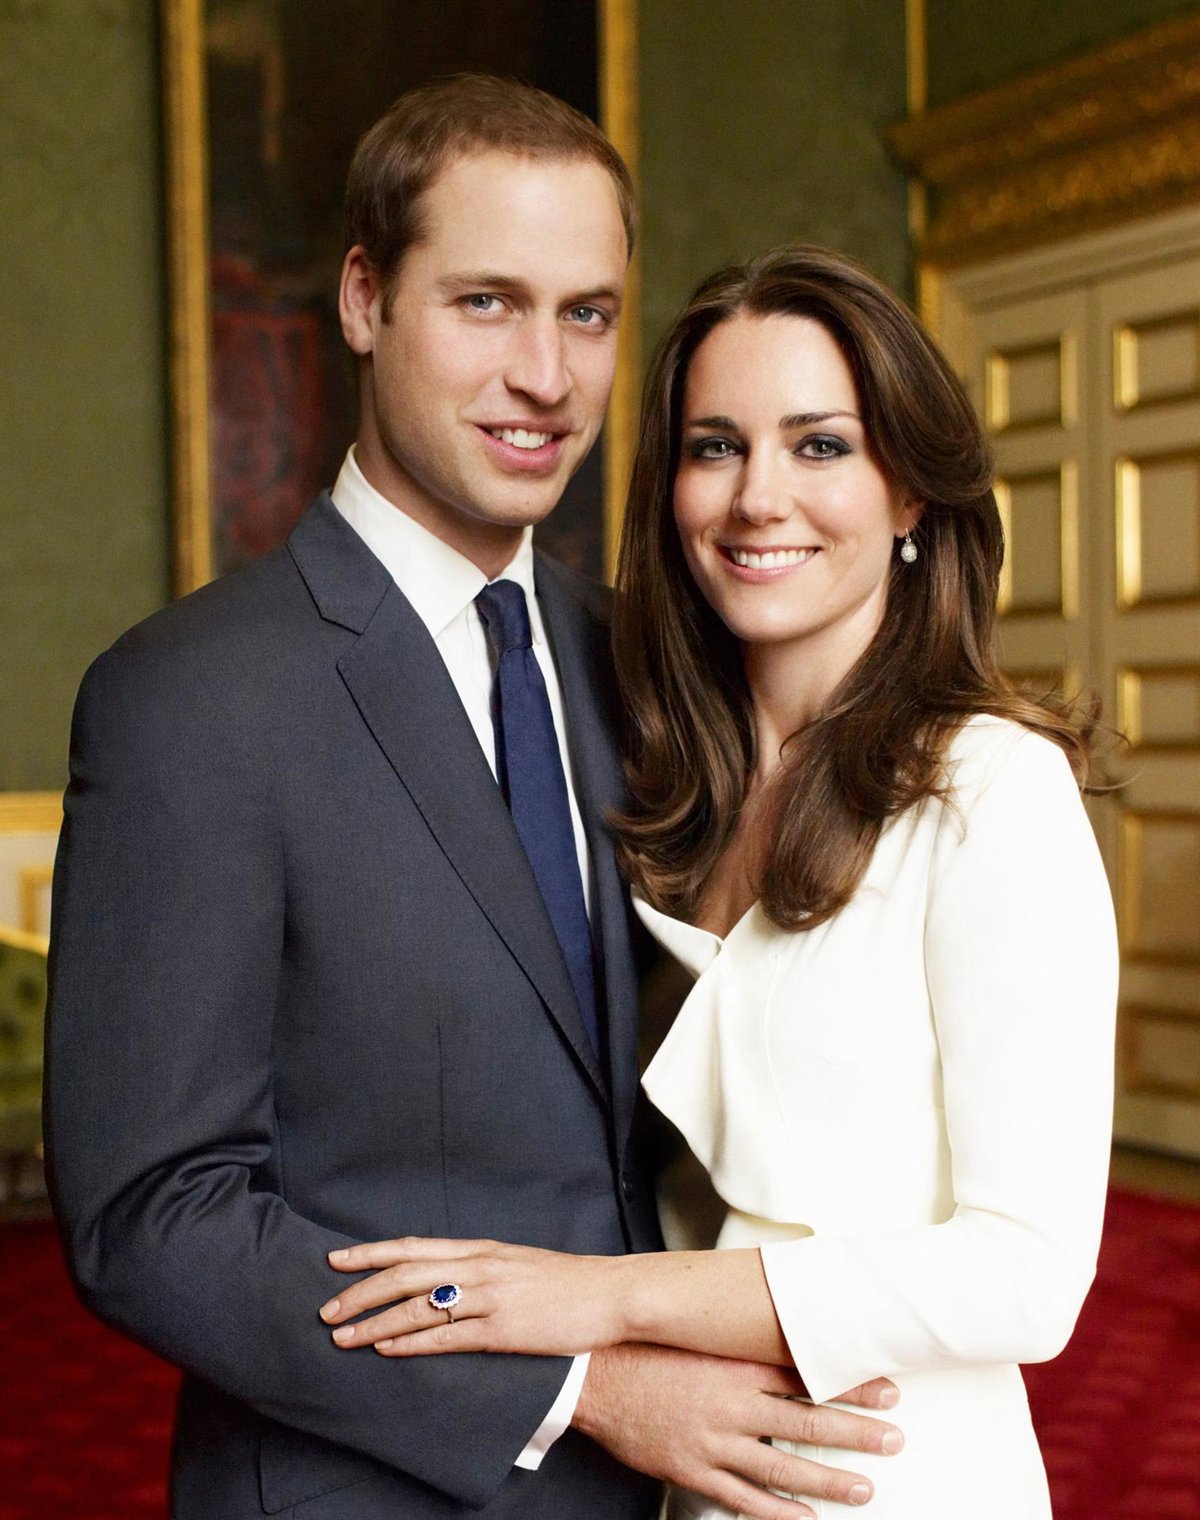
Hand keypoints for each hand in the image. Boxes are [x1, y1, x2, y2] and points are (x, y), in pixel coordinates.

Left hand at [321, 1235, 623, 1355]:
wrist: (609, 1293)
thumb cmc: (564, 1281)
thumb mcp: (515, 1262)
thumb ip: (479, 1266)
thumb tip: (443, 1275)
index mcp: (480, 1249)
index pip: (413, 1246)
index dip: (371, 1253)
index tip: (336, 1260)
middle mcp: (479, 1267)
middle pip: (405, 1274)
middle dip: (360, 1292)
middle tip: (325, 1309)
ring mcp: (490, 1297)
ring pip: (417, 1306)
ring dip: (375, 1322)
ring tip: (344, 1336)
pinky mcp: (503, 1328)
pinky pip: (447, 1336)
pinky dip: (412, 1342)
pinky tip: (387, 1349)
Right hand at [574, 1344, 902, 1519]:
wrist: (593, 1374)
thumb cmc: (647, 1347)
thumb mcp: (697, 1328)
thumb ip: (740, 1332)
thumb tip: (781, 1317)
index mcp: (734, 1362)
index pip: (807, 1373)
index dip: (850, 1383)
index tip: (888, 1389)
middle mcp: (730, 1402)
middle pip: (807, 1421)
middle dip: (856, 1432)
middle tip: (892, 1439)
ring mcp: (713, 1441)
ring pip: (782, 1466)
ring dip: (828, 1480)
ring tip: (864, 1488)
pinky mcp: (693, 1469)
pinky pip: (742, 1498)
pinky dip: (777, 1513)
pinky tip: (805, 1519)